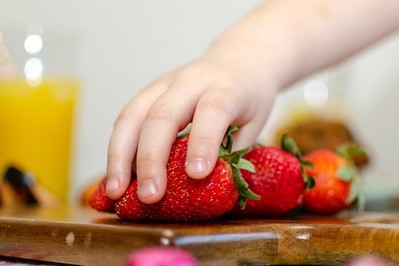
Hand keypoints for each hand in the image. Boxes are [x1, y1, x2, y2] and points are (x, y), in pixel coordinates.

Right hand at [105, 56, 276, 202]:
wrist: (237, 59)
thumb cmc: (247, 95)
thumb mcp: (254, 122)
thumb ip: (232, 151)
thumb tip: (203, 186)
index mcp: (225, 87)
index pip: (212, 111)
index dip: (203, 142)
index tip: (197, 175)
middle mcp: (190, 81)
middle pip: (162, 114)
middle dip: (151, 158)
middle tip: (149, 195)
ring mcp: (164, 83)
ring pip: (133, 114)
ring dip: (120, 155)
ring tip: (114, 190)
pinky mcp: (149, 91)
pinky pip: (127, 117)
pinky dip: (118, 147)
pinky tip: (115, 172)